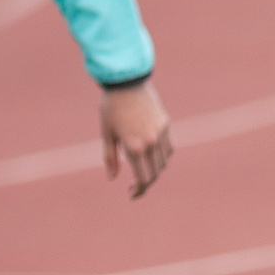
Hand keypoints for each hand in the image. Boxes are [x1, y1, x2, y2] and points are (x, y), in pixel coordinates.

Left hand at [101, 80, 173, 197]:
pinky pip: (169, 149)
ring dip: (155, 170)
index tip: (131, 193)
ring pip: (164, 163)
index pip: (143, 179)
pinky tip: (151, 156)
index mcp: (134, 147)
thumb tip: (112, 178)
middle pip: (155, 174)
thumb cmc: (111, 107)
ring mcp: (161, 134)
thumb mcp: (106, 133)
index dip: (139, 190)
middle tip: (134, 184)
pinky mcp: (166, 125)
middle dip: (145, 182)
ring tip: (141, 168)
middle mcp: (151, 143)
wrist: (126, 81)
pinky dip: (162, 157)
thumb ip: (110, 157)